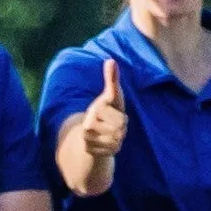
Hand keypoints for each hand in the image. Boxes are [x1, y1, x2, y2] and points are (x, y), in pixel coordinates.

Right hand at [61, 59, 129, 192]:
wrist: (90, 134)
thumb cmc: (107, 111)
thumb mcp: (112, 97)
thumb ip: (112, 80)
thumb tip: (110, 60)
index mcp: (96, 107)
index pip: (119, 114)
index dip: (121, 115)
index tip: (108, 88)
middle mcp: (89, 121)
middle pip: (121, 127)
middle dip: (123, 127)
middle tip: (114, 124)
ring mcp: (88, 136)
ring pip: (117, 140)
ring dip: (118, 138)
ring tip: (109, 132)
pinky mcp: (89, 149)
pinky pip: (113, 150)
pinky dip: (113, 148)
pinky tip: (105, 142)